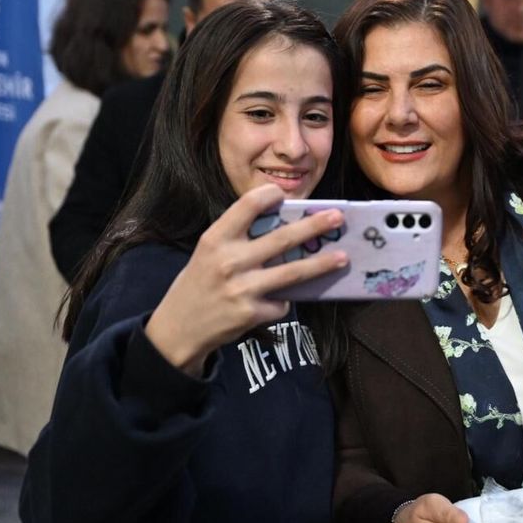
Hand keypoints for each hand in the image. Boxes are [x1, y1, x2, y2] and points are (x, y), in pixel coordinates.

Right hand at [145, 184, 346, 374]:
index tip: (286, 194)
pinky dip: (284, 301)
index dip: (269, 195)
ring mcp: (242, 288)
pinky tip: (274, 302)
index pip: (247, 206)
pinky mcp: (253, 313)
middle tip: (337, 218)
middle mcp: (229, 261)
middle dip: (314, 226)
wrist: (179, 329)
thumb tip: (286, 227)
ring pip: (293, 272)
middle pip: (282, 238)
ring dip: (322, 264)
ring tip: (343, 258)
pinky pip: (282, 302)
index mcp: (215, 239)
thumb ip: (238, 239)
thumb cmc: (199, 284)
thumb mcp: (209, 254)